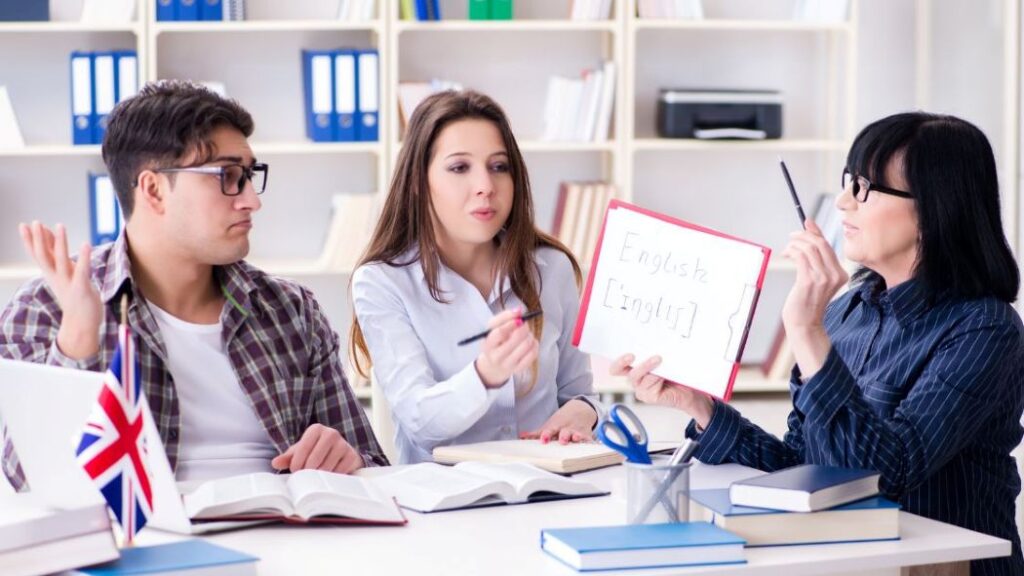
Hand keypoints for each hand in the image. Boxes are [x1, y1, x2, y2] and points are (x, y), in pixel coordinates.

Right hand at [20, 221, 101, 359]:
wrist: (81, 325)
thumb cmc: (74, 297)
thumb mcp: (63, 275)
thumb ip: (58, 258)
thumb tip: (51, 238)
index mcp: (51, 274)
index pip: (37, 255)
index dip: (30, 241)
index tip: (23, 225)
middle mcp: (56, 278)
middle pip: (43, 256)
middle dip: (38, 239)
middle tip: (34, 222)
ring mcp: (68, 283)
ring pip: (60, 260)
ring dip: (59, 242)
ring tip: (60, 225)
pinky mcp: (82, 288)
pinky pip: (81, 271)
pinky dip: (83, 257)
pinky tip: (86, 243)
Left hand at [271, 424, 363, 473]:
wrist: (340, 455)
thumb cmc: (316, 452)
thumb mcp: (301, 452)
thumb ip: (287, 457)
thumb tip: (275, 462)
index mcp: (316, 429)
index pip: (303, 448)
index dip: (296, 463)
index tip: (295, 470)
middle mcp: (331, 433)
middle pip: (314, 460)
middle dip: (307, 472)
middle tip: (306, 476)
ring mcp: (343, 444)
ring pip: (326, 468)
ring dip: (319, 477)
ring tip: (317, 476)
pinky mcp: (352, 456)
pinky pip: (338, 472)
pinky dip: (331, 478)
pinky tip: (329, 476)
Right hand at [474, 307, 538, 387]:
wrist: (493, 366)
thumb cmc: (495, 342)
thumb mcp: (492, 328)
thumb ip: (504, 317)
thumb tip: (519, 310)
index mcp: (488, 345)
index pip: (499, 333)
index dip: (511, 323)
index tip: (519, 318)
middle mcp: (496, 357)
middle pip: (516, 338)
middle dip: (524, 327)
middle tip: (524, 324)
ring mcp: (508, 364)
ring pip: (527, 345)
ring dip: (529, 335)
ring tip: (526, 334)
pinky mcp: (519, 369)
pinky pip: (533, 353)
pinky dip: (534, 344)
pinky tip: (530, 342)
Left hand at [520, 399, 596, 443]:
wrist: (579, 409)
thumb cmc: (561, 420)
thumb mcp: (549, 424)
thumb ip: (536, 433)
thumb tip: (522, 436)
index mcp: (556, 426)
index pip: (550, 431)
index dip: (547, 435)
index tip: (544, 439)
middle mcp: (566, 429)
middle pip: (565, 433)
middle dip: (564, 436)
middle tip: (562, 440)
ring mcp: (577, 431)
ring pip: (578, 435)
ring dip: (577, 437)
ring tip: (577, 439)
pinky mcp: (587, 434)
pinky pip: (590, 439)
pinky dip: (591, 442)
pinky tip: (593, 444)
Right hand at [610, 354, 713, 428]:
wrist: (690, 391)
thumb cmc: (675, 374)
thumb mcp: (661, 361)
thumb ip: (652, 354)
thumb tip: (651, 342)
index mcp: (634, 370)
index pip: (616, 366)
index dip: (616, 360)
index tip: (623, 351)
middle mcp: (635, 380)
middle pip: (619, 370)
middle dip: (623, 361)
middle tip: (632, 355)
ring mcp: (640, 390)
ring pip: (636, 376)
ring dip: (646, 366)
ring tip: (658, 359)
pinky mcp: (649, 397)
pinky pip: (648, 385)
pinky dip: (656, 377)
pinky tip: (664, 375)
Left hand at [780, 219, 847, 331]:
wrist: (805, 324)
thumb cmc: (807, 301)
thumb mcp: (816, 278)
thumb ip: (816, 259)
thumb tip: (809, 232)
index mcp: (841, 274)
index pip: (828, 246)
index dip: (815, 232)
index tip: (806, 223)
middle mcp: (835, 275)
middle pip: (820, 243)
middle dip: (804, 235)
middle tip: (792, 236)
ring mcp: (823, 278)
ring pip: (809, 248)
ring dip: (795, 244)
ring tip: (787, 249)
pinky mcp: (809, 281)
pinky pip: (801, 256)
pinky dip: (792, 251)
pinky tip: (787, 254)